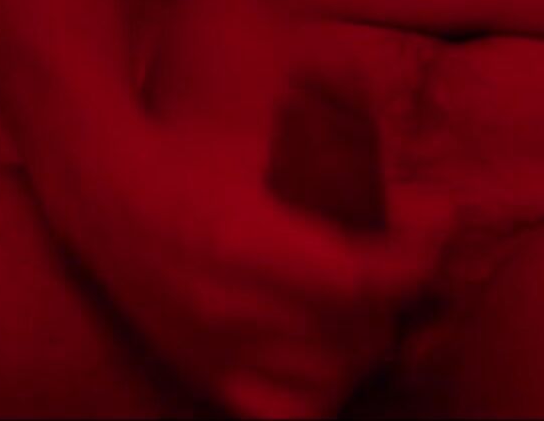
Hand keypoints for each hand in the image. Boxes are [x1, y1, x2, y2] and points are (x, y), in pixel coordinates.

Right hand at [34, 118, 434, 417]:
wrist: (106, 192)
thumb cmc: (197, 157)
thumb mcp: (280, 147)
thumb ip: (358, 177)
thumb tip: (437, 217)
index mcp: (249, 245)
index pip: (363, 279)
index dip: (416, 257)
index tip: (435, 222)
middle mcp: (234, 312)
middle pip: (359, 332)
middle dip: (392, 291)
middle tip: (390, 252)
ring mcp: (220, 353)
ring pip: (338, 375)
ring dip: (364, 337)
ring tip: (355, 296)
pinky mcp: (210, 377)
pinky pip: (293, 412)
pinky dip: (324, 388)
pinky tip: (327, 352)